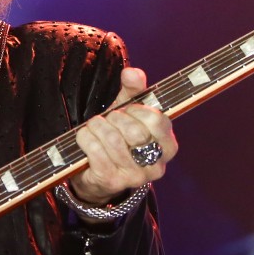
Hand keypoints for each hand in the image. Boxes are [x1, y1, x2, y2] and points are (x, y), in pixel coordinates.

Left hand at [68, 66, 177, 206]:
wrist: (97, 172)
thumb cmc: (118, 135)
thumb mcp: (129, 110)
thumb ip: (134, 89)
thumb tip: (131, 73)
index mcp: (168, 147)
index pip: (158, 121)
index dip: (138, 110)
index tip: (127, 110)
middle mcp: (156, 166)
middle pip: (135, 131)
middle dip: (115, 118)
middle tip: (108, 119)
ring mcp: (135, 177)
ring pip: (113, 140)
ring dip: (97, 127)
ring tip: (94, 126)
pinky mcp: (112, 182)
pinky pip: (96, 151)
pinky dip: (85, 138)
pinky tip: (85, 138)